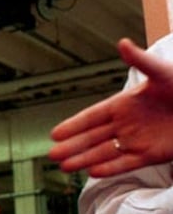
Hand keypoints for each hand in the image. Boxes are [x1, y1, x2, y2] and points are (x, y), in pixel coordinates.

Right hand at [49, 38, 172, 176]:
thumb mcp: (163, 72)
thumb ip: (140, 61)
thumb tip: (122, 42)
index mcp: (124, 103)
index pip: (92, 116)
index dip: (73, 125)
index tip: (55, 134)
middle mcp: (126, 123)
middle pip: (93, 137)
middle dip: (73, 147)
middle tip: (51, 155)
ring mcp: (138, 140)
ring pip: (105, 152)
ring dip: (85, 159)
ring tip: (64, 167)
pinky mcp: (153, 154)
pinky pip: (127, 163)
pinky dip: (111, 168)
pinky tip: (93, 172)